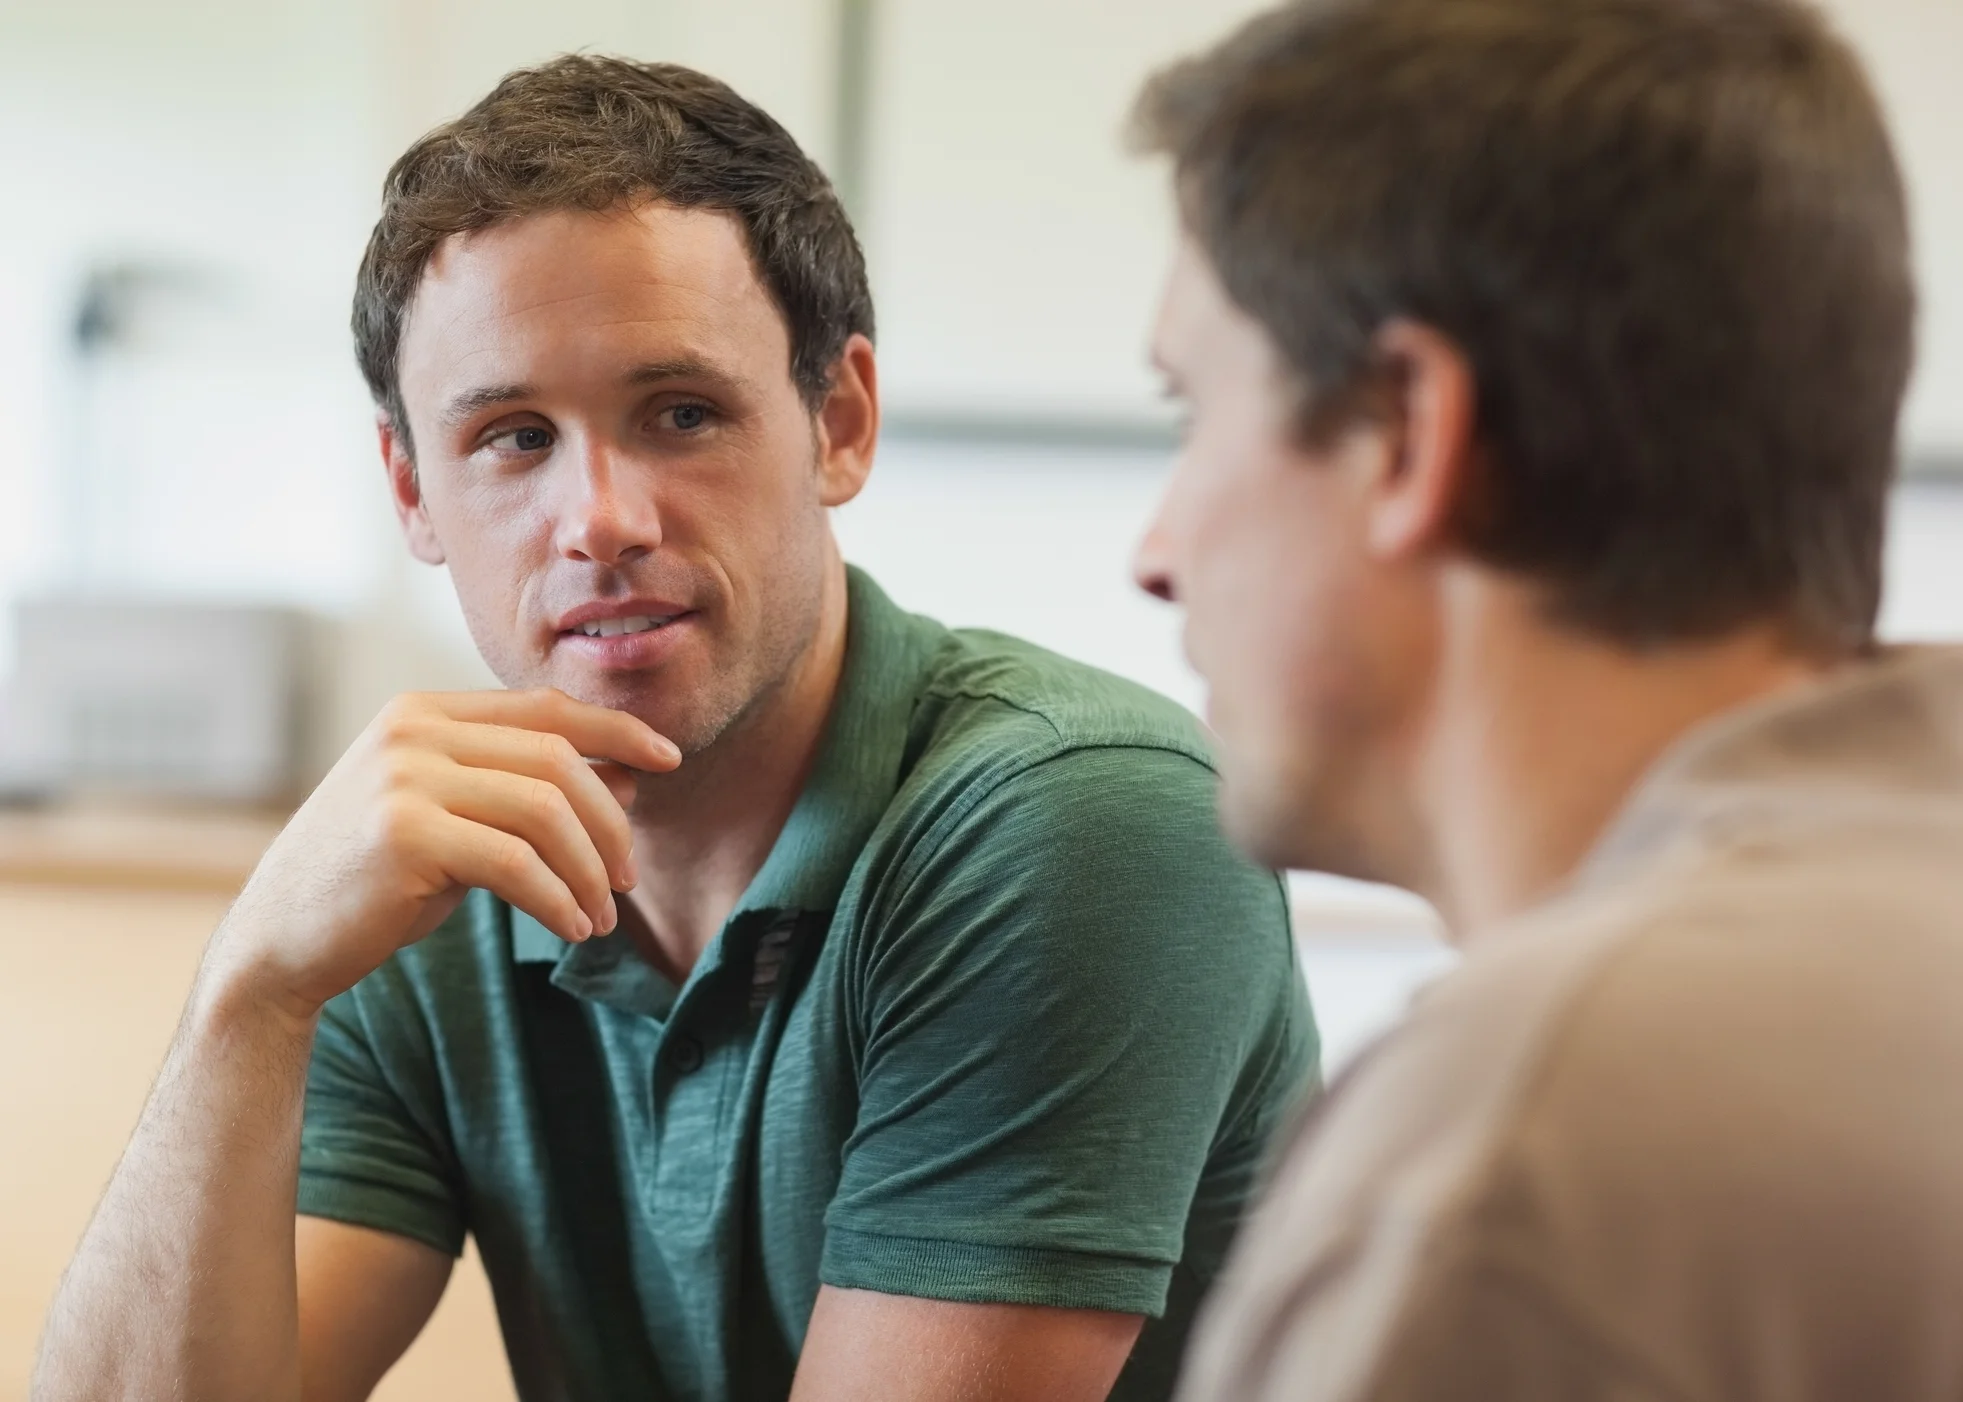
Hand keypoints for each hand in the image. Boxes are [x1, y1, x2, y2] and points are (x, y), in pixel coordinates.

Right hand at [207, 689, 679, 1017]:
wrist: (279, 943)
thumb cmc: (378, 883)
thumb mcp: (461, 822)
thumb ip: (531, 791)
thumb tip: (632, 776)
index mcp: (425, 711)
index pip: (546, 708)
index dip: (617, 730)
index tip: (669, 760)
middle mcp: (412, 730)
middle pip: (557, 760)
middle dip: (610, 821)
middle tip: (629, 878)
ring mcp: (404, 777)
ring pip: (545, 810)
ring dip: (590, 869)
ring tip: (602, 916)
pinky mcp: (404, 834)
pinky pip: (517, 862)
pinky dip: (559, 897)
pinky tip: (573, 927)